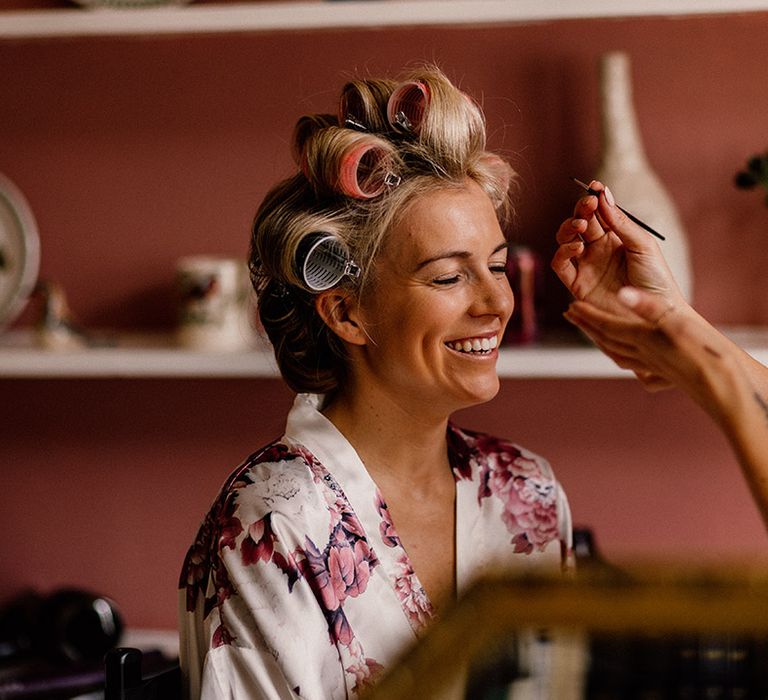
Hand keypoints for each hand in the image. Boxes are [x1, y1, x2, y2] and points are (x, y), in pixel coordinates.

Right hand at [551, 181, 684, 315]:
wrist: (655, 313)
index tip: (593, 187)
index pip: (598, 213)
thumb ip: (621, 222)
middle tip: (588, 205)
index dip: (593, 198)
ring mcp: (586, 266)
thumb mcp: (642, 245)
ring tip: (580, 226)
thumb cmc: (657, 279)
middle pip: (580, 223)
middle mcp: (598, 250)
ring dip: (568, 228)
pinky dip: (563, 252)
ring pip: (565, 240)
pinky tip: (577, 247)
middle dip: (580, 210)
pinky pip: (561, 265)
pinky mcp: (577, 285)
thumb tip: (603, 195)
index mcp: (616, 238)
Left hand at [565, 286, 749, 412]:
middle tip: (570, 313)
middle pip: (606, 338)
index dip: (588, 315)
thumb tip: (621, 293)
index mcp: (643, 338)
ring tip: (590, 330)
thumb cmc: (703, 352)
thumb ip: (647, 307)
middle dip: (586, 325)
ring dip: (600, 339)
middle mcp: (643, 353)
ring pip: (616, 351)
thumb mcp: (676, 322)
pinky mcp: (665, 372)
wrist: (725, 386)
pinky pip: (632, 362)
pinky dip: (620, 354)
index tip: (571, 305)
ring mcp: (653, 365)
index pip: (607, 325)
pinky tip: (625, 355)